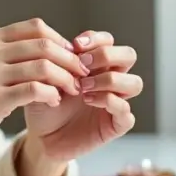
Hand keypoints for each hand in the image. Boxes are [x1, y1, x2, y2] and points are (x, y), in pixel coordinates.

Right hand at [0, 18, 88, 165]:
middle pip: (44, 45)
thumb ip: (9, 56)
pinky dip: (51, 94)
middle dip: (70, 59)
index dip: (60, 40)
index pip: (35, 28)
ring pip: (44, 67)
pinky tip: (55, 102)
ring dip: (65, 79)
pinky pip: (35, 90)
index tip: (73, 57)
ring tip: (73, 90)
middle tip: (82, 74)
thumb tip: (51, 49)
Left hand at [24, 30, 142, 161]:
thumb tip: (71, 50)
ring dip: (110, 79)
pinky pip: (126, 112)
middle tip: (83, 64)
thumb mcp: (47, 79)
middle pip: (129, 55)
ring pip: (135, 83)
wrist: (41, 136)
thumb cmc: (45, 105)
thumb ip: (60, 62)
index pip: (109, 41)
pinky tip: (88, 100)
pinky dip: (110, 102)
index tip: (75, 45)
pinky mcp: (115, 125)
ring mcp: (116, 103)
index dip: (96, 39)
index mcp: (96, 65)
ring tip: (84, 87)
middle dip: (107, 55)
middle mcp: (110, 80)